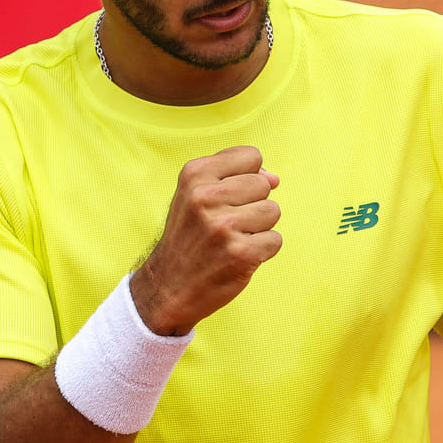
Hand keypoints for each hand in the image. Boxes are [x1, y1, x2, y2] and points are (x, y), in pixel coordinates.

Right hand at [130, 146, 281, 335]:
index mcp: (194, 174)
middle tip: (225, 224)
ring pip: (273, 211)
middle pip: (264, 185)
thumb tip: (275, 179)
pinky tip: (237, 256)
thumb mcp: (196, 194)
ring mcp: (223, 226)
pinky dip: (262, 251)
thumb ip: (235, 177)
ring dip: (259, 228)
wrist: (168, 286)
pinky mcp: (240, 253)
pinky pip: (275, 240)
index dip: (248, 176)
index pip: (251, 156)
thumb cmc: (190, 236)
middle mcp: (205, 197)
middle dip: (253, 204)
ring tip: (231, 239)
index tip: (228, 197)